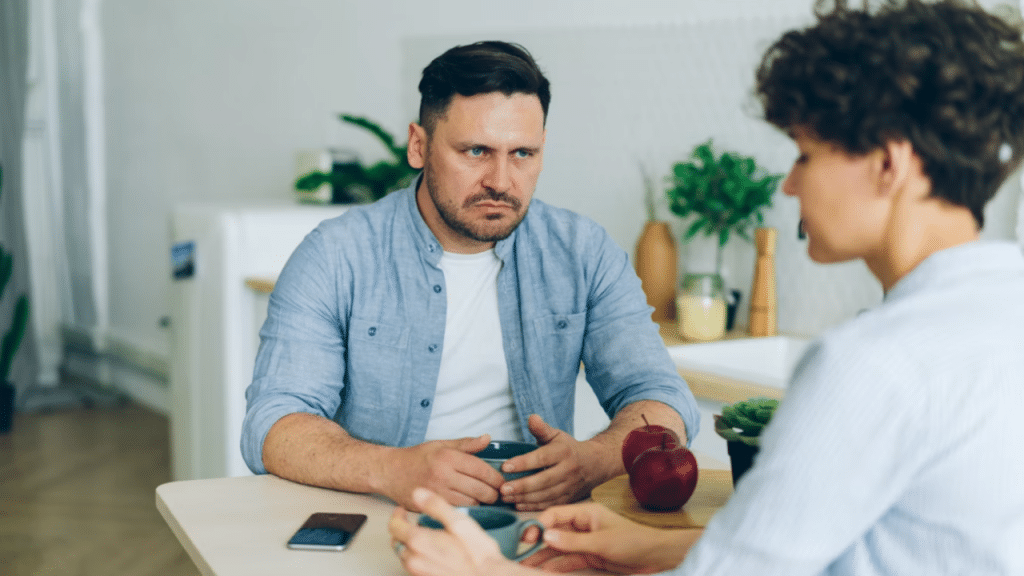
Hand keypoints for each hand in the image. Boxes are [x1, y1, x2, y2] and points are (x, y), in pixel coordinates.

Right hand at [383, 435, 504, 509]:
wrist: (389, 472)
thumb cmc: (416, 458)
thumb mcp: (441, 444)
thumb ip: (466, 444)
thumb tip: (487, 439)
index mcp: (448, 457)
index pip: (482, 470)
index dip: (497, 478)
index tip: (502, 482)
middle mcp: (444, 475)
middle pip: (481, 490)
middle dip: (494, 494)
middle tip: (498, 494)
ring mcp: (438, 493)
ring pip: (472, 503)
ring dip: (482, 503)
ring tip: (485, 499)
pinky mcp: (432, 506)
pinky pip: (458, 511)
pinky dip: (468, 509)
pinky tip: (470, 504)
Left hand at [389, 488, 526, 575]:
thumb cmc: (477, 554)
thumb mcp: (459, 522)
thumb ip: (436, 506)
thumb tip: (418, 493)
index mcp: (419, 542)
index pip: (394, 526)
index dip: (397, 515)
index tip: (402, 510)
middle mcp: (414, 560)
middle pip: (397, 541)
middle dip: (401, 530)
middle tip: (410, 522)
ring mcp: (419, 573)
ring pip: (404, 555)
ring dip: (409, 544)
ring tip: (422, 536)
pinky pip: (414, 566)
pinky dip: (417, 556)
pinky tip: (431, 552)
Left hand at [499, 415, 604, 510]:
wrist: (596, 464)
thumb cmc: (570, 449)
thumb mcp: (558, 436)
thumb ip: (542, 429)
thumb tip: (531, 418)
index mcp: (564, 452)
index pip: (541, 458)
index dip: (523, 463)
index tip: (505, 466)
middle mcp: (568, 470)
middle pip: (543, 481)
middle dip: (521, 486)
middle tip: (502, 488)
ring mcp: (569, 486)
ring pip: (545, 495)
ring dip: (524, 498)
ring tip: (505, 497)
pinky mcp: (568, 499)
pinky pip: (549, 504)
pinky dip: (533, 507)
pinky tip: (518, 505)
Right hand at [523, 502, 688, 573]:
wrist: (657, 558)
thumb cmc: (634, 542)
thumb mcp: (601, 542)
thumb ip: (572, 541)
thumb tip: (545, 535)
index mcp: (586, 513)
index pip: (555, 514)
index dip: (538, 524)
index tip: (526, 537)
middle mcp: (582, 525)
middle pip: (553, 531)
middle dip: (535, 541)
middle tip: (518, 551)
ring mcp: (585, 542)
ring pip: (557, 548)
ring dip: (541, 556)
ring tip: (522, 564)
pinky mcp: (589, 557)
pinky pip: (567, 560)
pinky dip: (554, 566)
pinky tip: (540, 570)